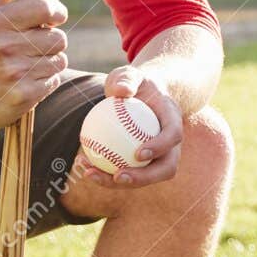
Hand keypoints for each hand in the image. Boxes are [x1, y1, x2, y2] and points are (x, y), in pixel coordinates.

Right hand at [0, 0, 68, 128]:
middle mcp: (3, 47)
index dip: (56, 12)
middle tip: (36, 44)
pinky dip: (46, 80)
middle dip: (51, 40)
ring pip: (59, 60)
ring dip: (50, 61)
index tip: (54, 16)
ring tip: (29, 63)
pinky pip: (54, 80)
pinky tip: (27, 80)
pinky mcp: (22, 96)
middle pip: (59, 38)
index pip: (45, 9)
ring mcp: (13, 74)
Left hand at [70, 66, 184, 190]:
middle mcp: (171, 144)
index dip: (160, 148)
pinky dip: (106, 174)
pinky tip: (83, 166)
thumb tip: (119, 91)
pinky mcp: (143, 164)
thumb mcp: (130, 75)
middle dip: (144, 178)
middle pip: (166, 167)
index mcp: (173, 120)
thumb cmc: (136, 83)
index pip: (173, 136)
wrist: (143, 96)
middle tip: (118, 176)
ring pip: (146, 177)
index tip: (138, 154)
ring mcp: (159, 156)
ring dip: (119, 182)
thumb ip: (126, 79)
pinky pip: (127, 173)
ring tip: (91, 174)